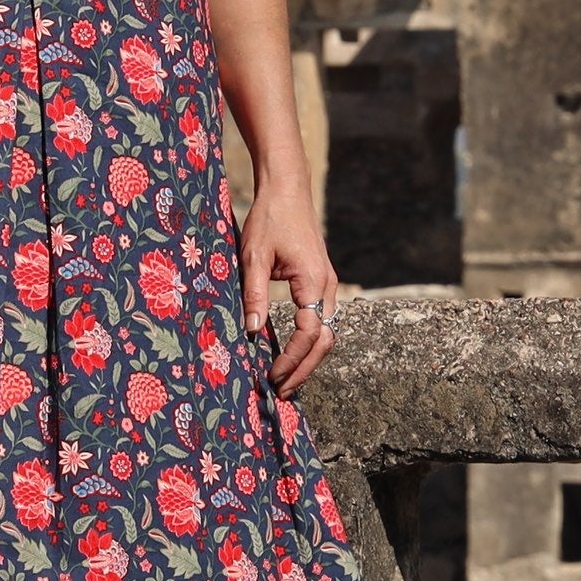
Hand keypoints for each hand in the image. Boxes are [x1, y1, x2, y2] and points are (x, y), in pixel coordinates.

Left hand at [238, 182, 338, 398]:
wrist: (287, 189)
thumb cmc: (269, 218)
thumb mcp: (253, 256)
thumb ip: (254, 295)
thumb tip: (252, 333)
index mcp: (314, 281)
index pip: (309, 334)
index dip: (292, 360)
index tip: (272, 376)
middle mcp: (328, 286)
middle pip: (325, 341)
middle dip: (305, 369)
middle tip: (281, 391)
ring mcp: (328, 283)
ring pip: (327, 332)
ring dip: (309, 358)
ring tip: (286, 379)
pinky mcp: (321, 281)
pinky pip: (322, 319)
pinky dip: (310, 342)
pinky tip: (292, 353)